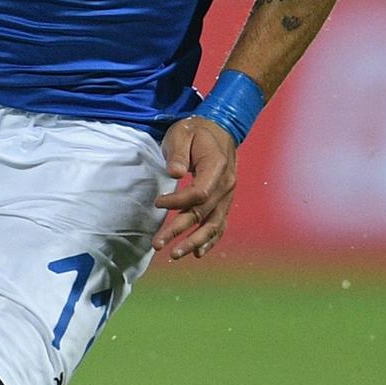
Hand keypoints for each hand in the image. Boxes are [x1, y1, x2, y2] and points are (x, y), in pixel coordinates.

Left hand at [152, 114, 239, 262]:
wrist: (219, 130)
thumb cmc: (195, 131)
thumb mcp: (182, 133)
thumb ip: (177, 153)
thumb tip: (174, 173)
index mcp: (217, 166)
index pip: (199, 193)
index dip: (177, 202)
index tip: (157, 202)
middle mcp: (227, 184)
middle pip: (203, 213)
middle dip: (179, 230)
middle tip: (157, 245)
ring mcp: (228, 195)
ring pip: (213, 224)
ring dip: (194, 242)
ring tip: (174, 255)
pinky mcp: (224, 202)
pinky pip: (220, 224)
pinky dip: (210, 240)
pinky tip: (197, 254)